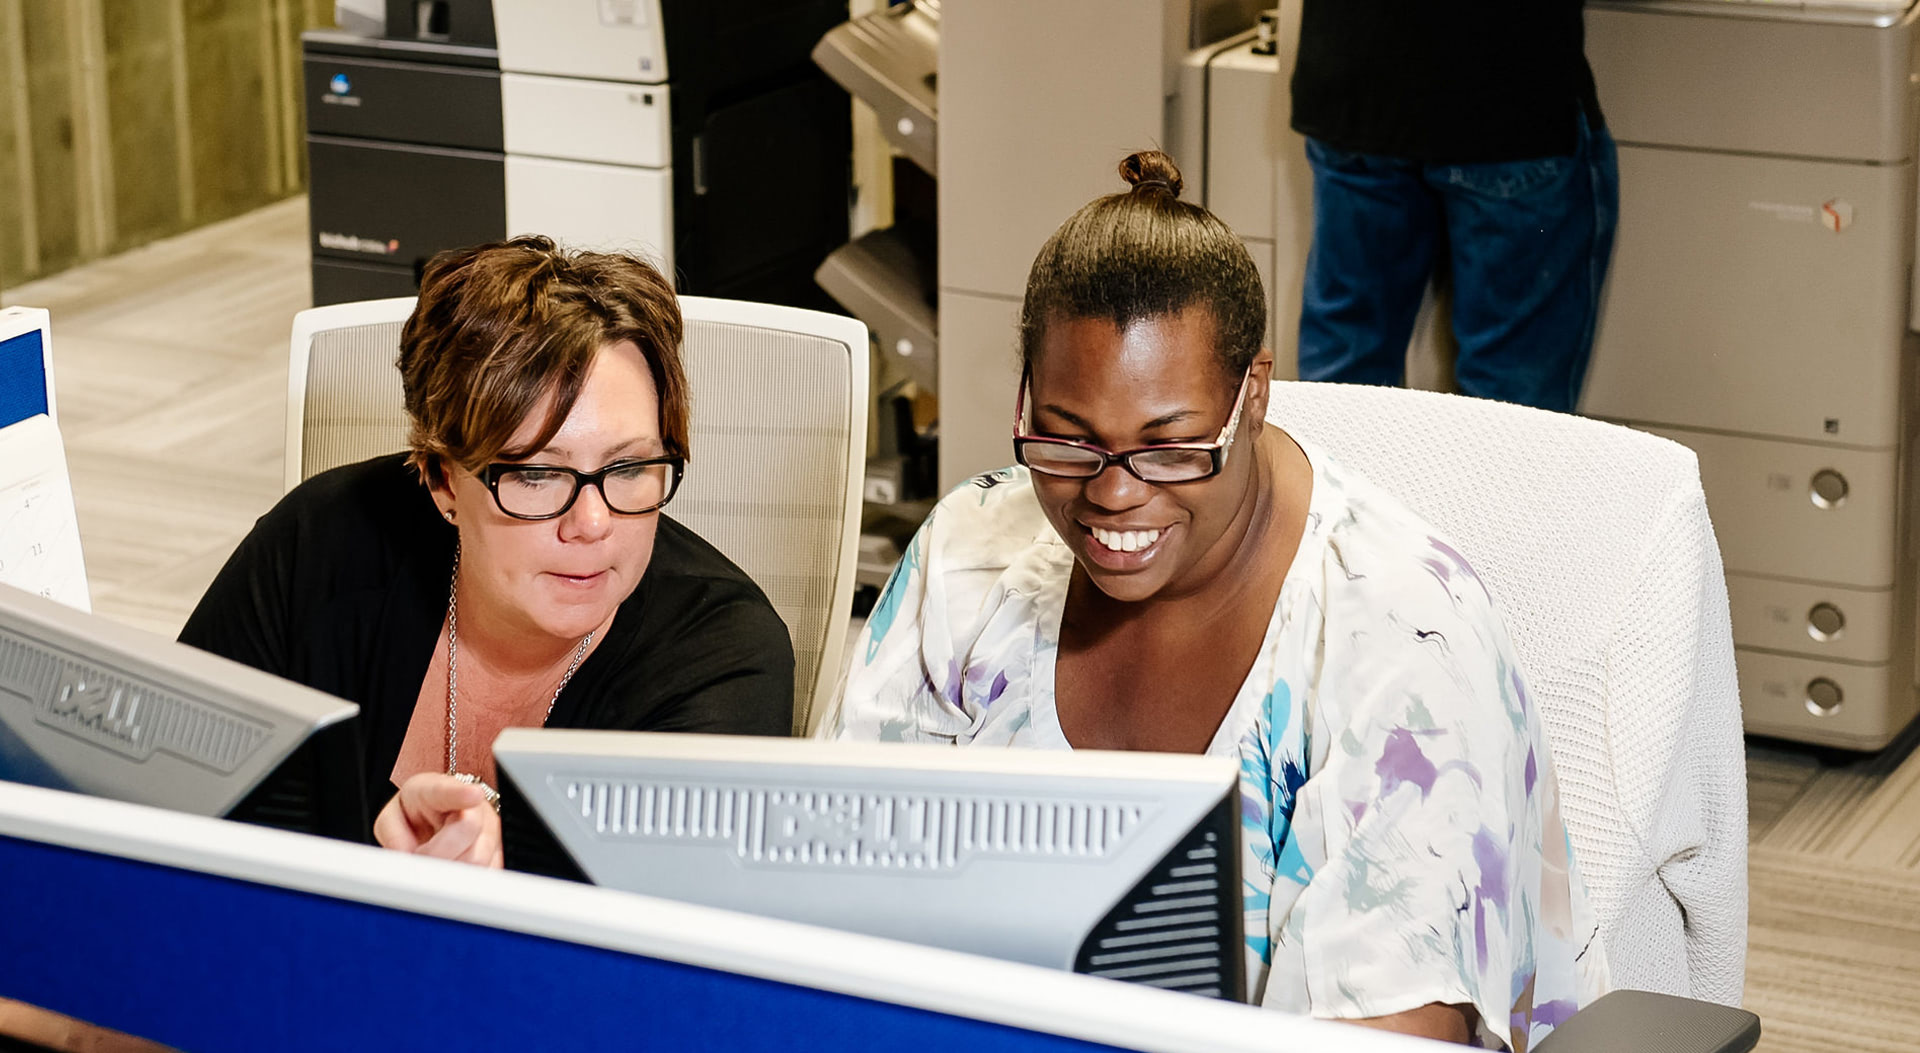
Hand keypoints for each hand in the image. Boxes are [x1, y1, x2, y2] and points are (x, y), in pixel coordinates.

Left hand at [373, 772, 503, 867]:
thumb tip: (405, 854)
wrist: (439, 819)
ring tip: (437, 861)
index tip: (472, 795)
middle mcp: (473, 807)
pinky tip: (454, 868)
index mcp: (439, 791)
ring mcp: (490, 829)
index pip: (450, 790)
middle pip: (467, 831)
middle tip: (421, 855)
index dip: (462, 793)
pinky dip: (466, 879)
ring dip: (451, 868)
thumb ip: (392, 833)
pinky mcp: (499, 852)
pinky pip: (488, 872)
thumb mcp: (393, 817)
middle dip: (438, 853)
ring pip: (478, 858)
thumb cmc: (417, 816)